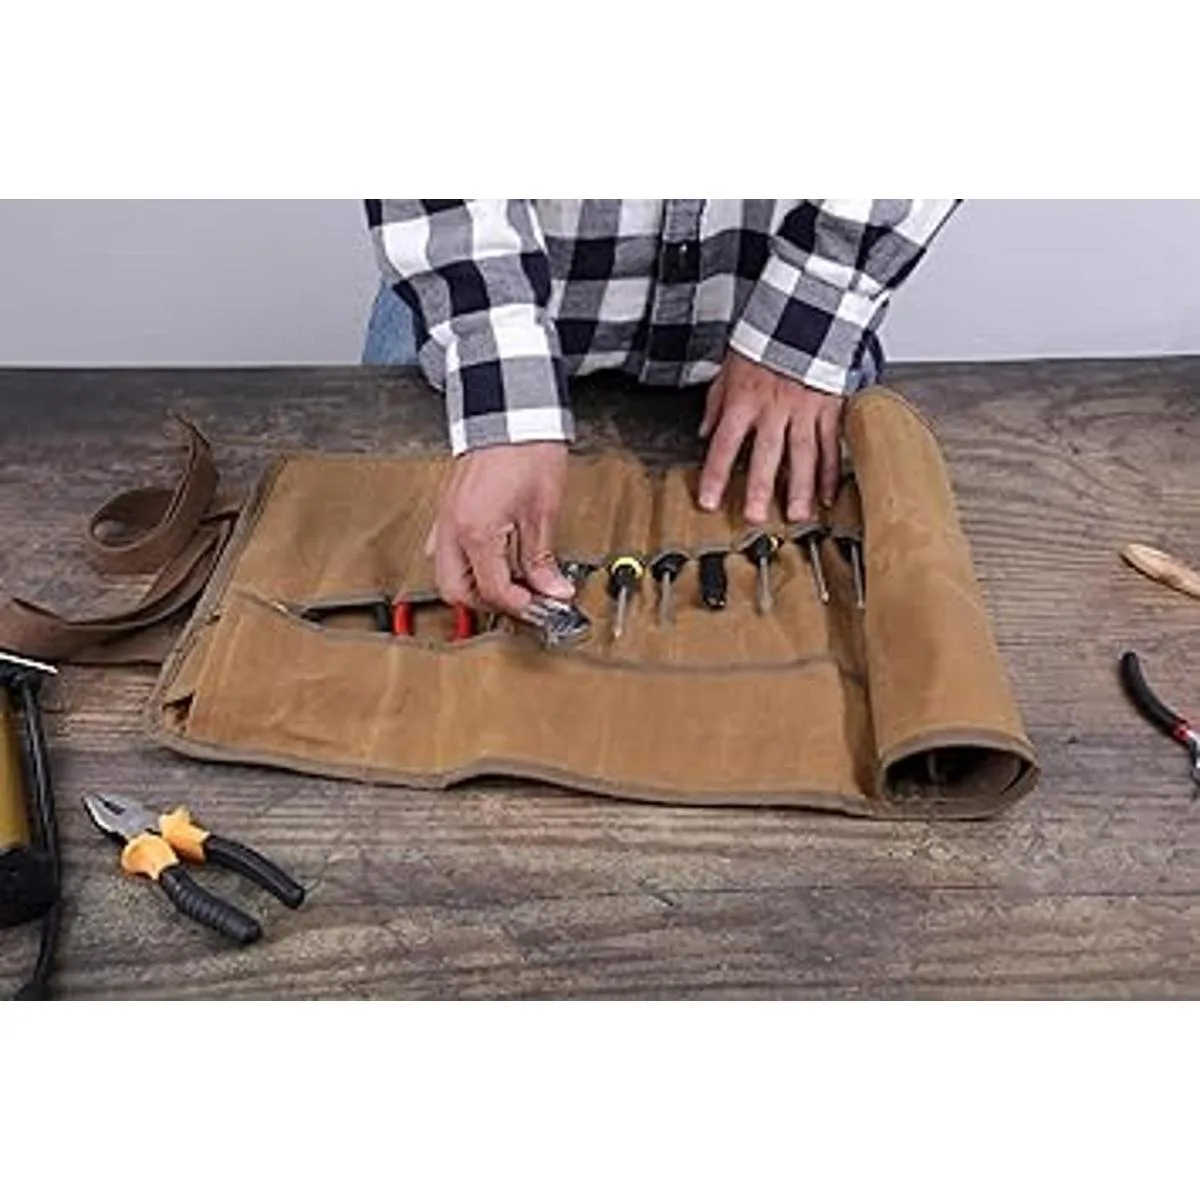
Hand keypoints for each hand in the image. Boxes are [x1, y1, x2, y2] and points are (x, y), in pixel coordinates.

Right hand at [425, 442, 573, 615]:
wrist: (513, 413)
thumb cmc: (527, 451)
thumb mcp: (543, 512)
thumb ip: (542, 558)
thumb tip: (553, 589)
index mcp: (477, 530)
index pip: (492, 589)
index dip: (519, 605)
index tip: (539, 606)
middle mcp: (453, 527)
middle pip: (456, 590)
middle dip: (488, 603)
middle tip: (520, 602)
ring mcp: (445, 518)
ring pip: (445, 573)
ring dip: (473, 586)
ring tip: (508, 584)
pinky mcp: (448, 509)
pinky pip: (444, 550)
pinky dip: (463, 564)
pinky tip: (487, 561)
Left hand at [698, 351, 844, 523]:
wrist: (804, 314)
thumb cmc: (764, 341)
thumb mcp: (730, 367)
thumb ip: (717, 402)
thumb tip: (704, 432)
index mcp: (744, 400)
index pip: (725, 444)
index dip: (715, 474)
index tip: (709, 502)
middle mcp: (773, 408)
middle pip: (765, 454)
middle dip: (759, 488)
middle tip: (754, 518)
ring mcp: (804, 409)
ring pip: (802, 454)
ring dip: (799, 488)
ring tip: (795, 515)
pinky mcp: (829, 407)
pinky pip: (830, 444)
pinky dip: (830, 471)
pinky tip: (827, 495)